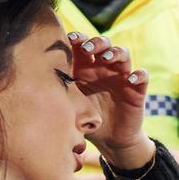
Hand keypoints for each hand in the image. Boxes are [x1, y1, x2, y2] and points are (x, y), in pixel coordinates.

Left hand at [67, 31, 147, 161]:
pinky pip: (142, 76)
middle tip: (87, 48)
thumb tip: (36, 84)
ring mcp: (122, 77)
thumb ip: (60, 93)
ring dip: (115, 52)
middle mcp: (104, 68)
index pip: (83, 46)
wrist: (110, 140)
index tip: (69, 39)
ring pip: (123, 54)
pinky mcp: (136, 89)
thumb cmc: (87, 120)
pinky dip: (139, 75)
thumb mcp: (71, 105)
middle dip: (96, 42)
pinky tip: (131, 79)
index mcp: (86, 68)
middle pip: (103, 44)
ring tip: (106, 58)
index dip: (77, 39)